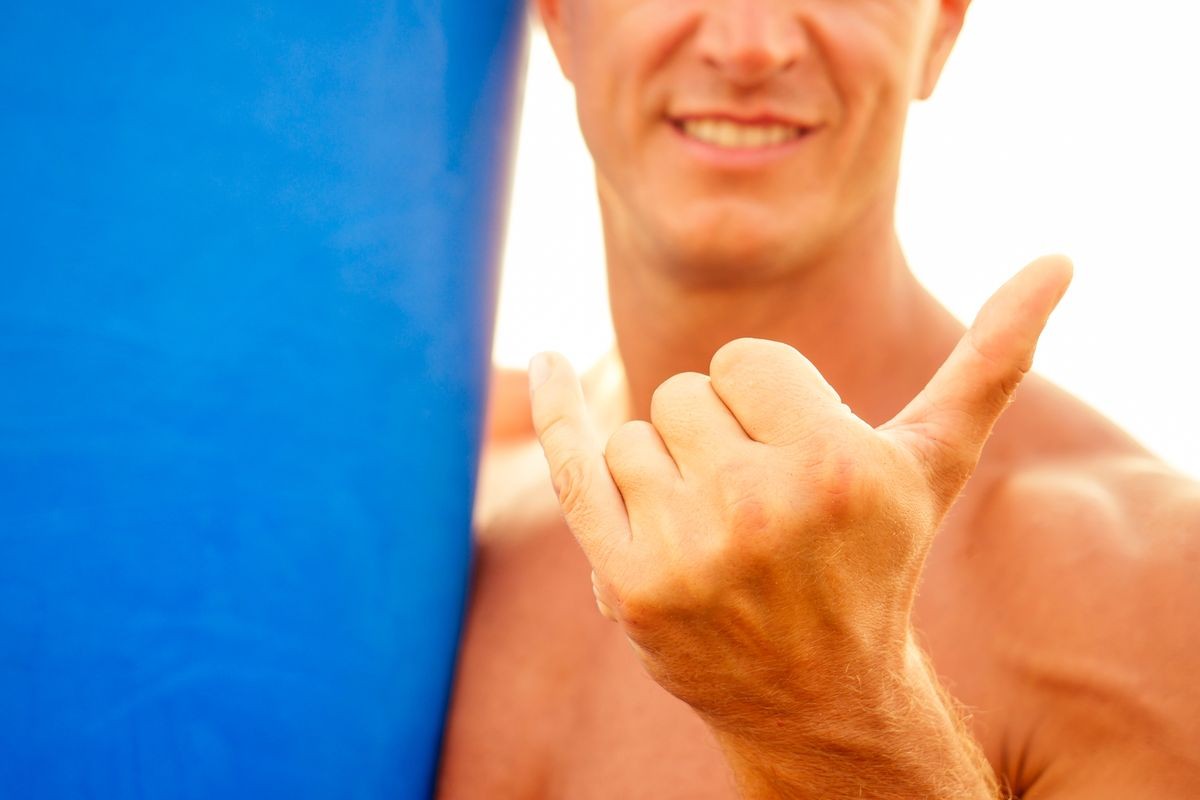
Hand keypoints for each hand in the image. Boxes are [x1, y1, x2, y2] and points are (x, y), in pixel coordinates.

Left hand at [528, 256, 1072, 733]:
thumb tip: (1058, 259)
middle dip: (715, 440)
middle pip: (684, 394)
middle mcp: (763, 507)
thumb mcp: (933, 465)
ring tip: (717, 535)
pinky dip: (556, 410)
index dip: (764, 404)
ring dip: (667, 474)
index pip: (742, 361)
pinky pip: (576, 467)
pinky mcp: (631, 585)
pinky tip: (544, 361)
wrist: (820, 692)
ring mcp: (689, 549)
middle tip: (757, 512)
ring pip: (634, 436)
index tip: (793, 463)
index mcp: (839, 464)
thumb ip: (989, 362)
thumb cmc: (875, 559)